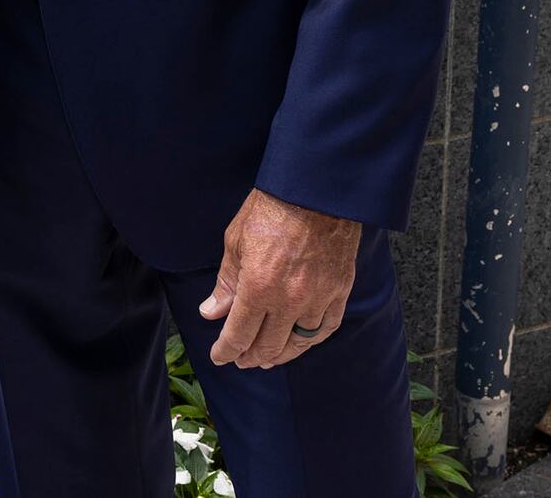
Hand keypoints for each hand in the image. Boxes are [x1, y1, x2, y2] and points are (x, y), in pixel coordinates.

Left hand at [197, 189, 361, 368]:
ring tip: (267, 358)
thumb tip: (211, 312)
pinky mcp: (339, 291)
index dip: (226, 350)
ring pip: (298, 343)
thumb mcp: (236, 242)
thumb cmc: (272, 210)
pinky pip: (325, 328)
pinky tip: (300, 342)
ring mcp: (318, 298)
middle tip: (241, 359)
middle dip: (250, 357)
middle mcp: (289, 300)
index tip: (220, 356)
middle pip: (268, 345)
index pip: (239, 334)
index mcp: (258, 287)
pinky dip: (311, 340)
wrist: (316, 191)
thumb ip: (226, 282)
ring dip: (280, 355)